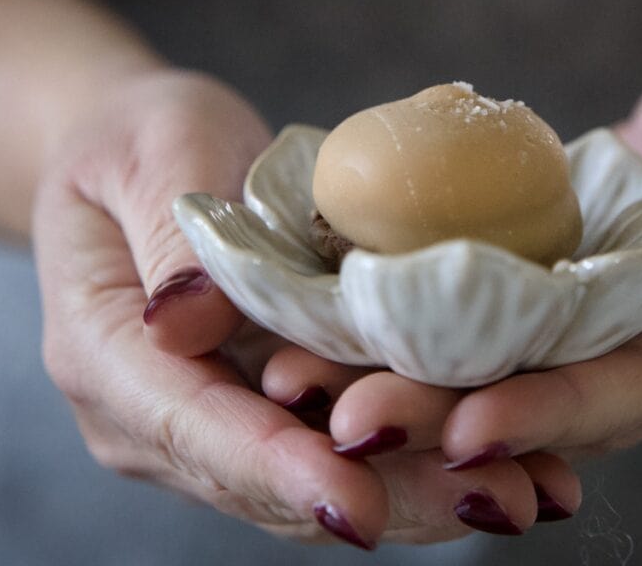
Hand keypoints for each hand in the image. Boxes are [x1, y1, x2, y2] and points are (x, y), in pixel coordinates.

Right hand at [34, 67, 534, 548]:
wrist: (135, 158)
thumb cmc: (137, 139)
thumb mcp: (153, 153)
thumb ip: (170, 235)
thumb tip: (181, 319)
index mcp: (110, 354)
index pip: (199, 429)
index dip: (282, 469)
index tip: (362, 502)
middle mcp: (159, 411)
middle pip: (275, 477)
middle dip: (390, 494)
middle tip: (501, 497)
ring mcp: (217, 412)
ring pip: (321, 471)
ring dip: (424, 486)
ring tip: (531, 487)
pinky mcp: (267, 396)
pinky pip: (341, 434)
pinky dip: (420, 448)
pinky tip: (507, 449)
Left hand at [286, 38, 641, 486]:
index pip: (638, 386)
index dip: (557, 410)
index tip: (468, 425)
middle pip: (550, 403)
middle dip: (450, 417)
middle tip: (348, 419)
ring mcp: (608, 333)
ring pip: (506, 376)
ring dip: (414, 386)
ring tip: (314, 386)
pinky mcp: (565, 299)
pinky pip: (491, 325)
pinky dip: (421, 331)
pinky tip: (342, 328)